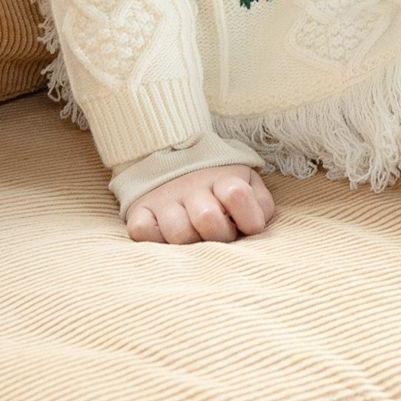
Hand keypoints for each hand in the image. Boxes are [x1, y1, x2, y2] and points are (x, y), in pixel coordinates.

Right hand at [124, 163, 275, 243]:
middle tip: (219, 234)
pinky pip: (141, 230)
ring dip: (190, 242)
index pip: (237, 195)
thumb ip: (260, 205)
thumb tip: (256, 227)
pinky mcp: (139, 209)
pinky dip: (153, 238)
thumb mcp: (248, 184)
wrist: (175, 158)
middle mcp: (192, 187)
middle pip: (208, 219)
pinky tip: (166, 235)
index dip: (247, 218)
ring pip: (178, 232)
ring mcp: (164, 199)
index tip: (246, 226)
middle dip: (219, 235)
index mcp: (223, 178)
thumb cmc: (219, 184)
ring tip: (195, 236)